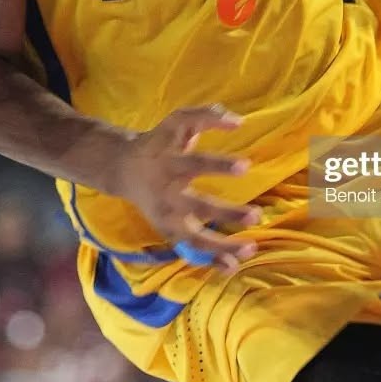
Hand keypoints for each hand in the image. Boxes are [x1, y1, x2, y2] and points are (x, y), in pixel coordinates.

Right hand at [118, 104, 259, 270]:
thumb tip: (239, 122)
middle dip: (226, 214)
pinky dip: (209, 260)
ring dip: (222, 247)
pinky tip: (233, 266)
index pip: (196, 164)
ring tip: (250, 249)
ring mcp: (167, 218)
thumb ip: (207, 115)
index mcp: (170, 163)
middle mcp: (168, 194)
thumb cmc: (160, 141)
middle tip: (256, 215)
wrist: (124, 168)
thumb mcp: (178, 120)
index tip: (246, 166)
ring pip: (194, 238)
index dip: (219, 165)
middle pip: (198, 207)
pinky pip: (190, 250)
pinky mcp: (168, 232)